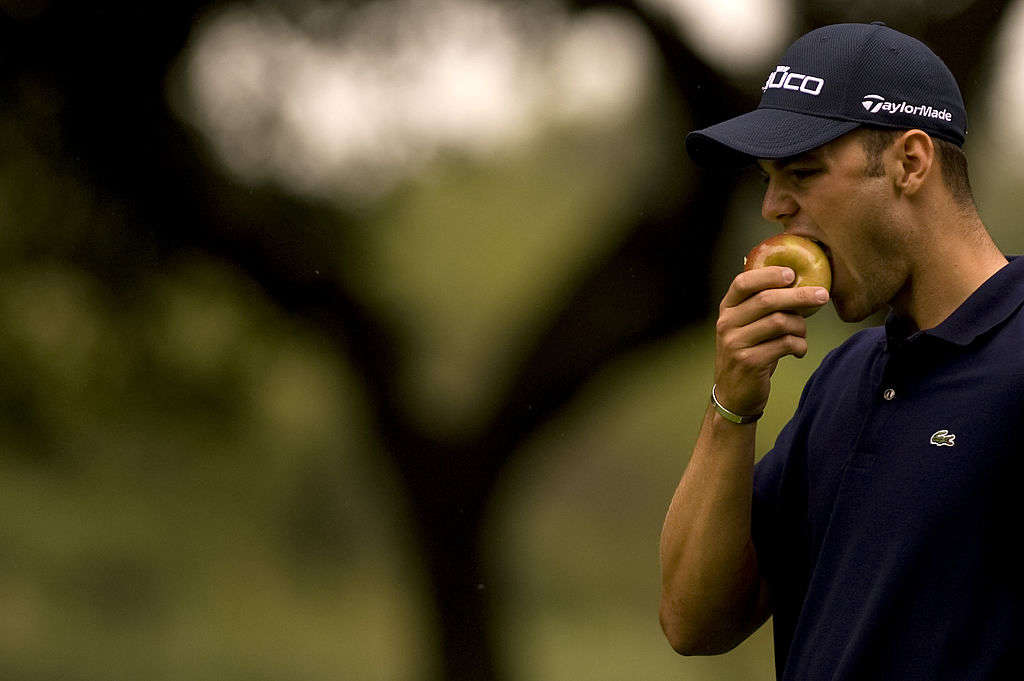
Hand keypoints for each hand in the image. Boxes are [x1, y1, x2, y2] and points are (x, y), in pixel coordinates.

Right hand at [713, 266, 828, 417]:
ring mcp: (735, 343)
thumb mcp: (745, 326)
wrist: (733, 394)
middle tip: (822, 295)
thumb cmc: (748, 353)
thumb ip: (760, 306)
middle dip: (799, 296)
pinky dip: (800, 346)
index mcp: (727, 309)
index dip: (768, 275)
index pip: (743, 283)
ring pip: (780, 322)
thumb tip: (794, 280)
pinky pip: (785, 344)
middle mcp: (727, 324)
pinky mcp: (749, 361)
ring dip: (800, 327)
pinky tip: (799, 351)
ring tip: (802, 334)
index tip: (792, 273)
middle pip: (767, 300)